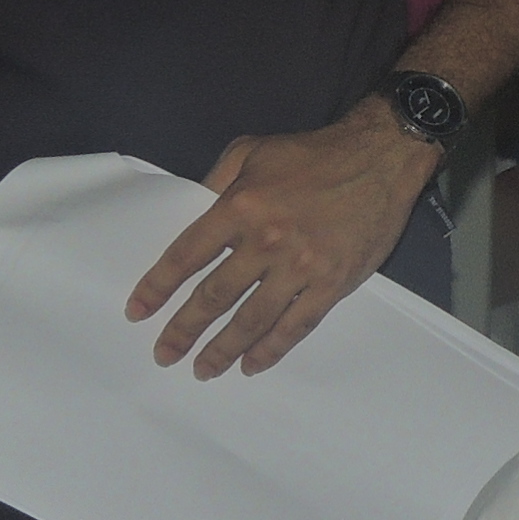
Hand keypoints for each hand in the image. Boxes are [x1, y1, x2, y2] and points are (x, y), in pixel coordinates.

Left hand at [127, 103, 439, 377]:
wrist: (381, 157)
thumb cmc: (313, 153)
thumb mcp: (251, 149)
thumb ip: (216, 181)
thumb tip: (191, 210)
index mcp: (240, 207)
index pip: (187, 255)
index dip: (158, 287)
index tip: (138, 312)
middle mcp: (266, 241)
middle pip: (214, 296)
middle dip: (184, 330)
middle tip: (165, 355)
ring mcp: (301, 267)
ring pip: (252, 319)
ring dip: (223, 349)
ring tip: (203, 370)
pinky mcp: (332, 284)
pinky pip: (295, 326)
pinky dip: (271, 349)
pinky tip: (251, 365)